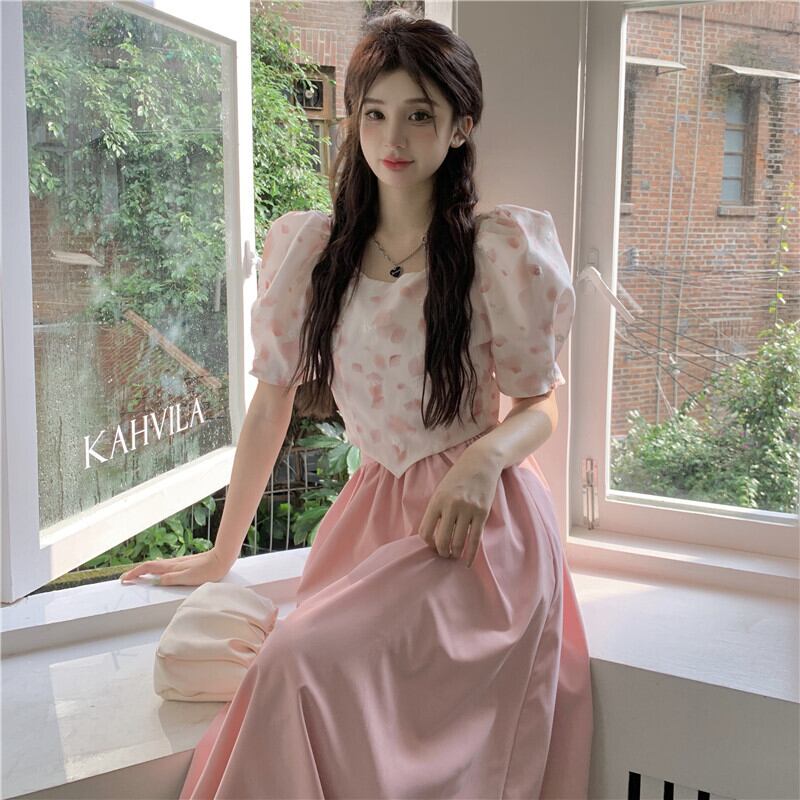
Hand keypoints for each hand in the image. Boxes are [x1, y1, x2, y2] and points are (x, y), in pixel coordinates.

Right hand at [119, 548, 230, 586]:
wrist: (222, 558)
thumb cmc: (208, 570)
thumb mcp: (189, 578)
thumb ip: (172, 579)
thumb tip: (156, 581)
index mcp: (172, 567)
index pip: (148, 568)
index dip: (135, 573)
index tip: (124, 579)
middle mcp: (173, 563)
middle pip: (150, 566)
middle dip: (136, 572)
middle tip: (126, 579)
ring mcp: (179, 563)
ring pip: (157, 566)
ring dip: (145, 570)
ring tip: (137, 576)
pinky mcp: (185, 564)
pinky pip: (165, 567)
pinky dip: (156, 570)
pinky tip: (159, 572)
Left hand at [417, 452, 500, 567]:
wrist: (480, 463)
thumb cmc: (458, 477)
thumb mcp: (441, 490)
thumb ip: (436, 510)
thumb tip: (431, 535)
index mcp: (437, 501)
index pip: (426, 531)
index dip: (428, 543)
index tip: (432, 545)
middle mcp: (451, 506)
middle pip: (442, 539)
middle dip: (441, 552)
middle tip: (444, 554)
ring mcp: (468, 510)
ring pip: (458, 541)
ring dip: (455, 553)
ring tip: (454, 556)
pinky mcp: (482, 513)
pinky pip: (475, 539)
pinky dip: (470, 554)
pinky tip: (466, 562)